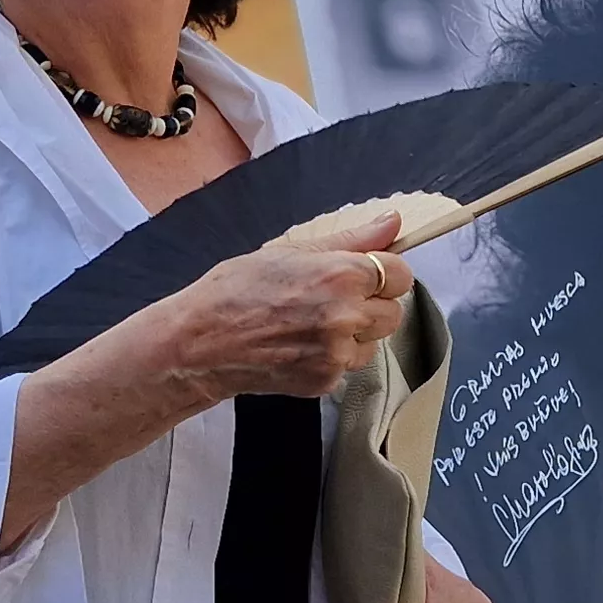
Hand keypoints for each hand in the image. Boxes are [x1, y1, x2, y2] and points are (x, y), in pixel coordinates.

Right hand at [155, 211, 407, 401]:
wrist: (201, 342)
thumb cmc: (236, 289)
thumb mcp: (292, 251)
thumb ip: (352, 239)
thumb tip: (392, 221)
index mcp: (341, 276)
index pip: (401, 275)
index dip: (383, 273)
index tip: (363, 275)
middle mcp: (347, 316)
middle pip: (393, 311)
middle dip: (372, 304)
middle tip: (332, 299)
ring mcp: (338, 354)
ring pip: (374, 342)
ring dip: (355, 333)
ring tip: (312, 323)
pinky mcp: (327, 381)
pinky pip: (349, 365)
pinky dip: (333, 356)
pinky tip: (301, 344)